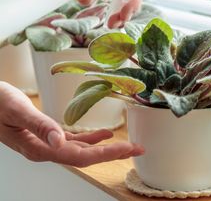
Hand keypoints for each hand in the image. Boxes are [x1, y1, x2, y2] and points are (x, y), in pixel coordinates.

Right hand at [0, 82, 143, 166]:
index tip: (128, 149)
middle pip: (86, 156)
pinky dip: (90, 139)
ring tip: (126, 144)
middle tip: (137, 148)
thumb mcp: (18, 110)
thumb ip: (39, 126)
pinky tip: (102, 135)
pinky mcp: (49, 135)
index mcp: (41, 148)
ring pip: (83, 149)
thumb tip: (59, 141)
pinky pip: (74, 140)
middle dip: (113, 153)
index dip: (107, 153)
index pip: (81, 156)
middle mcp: (47, 149)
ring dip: (105, 147)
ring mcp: (48, 144)